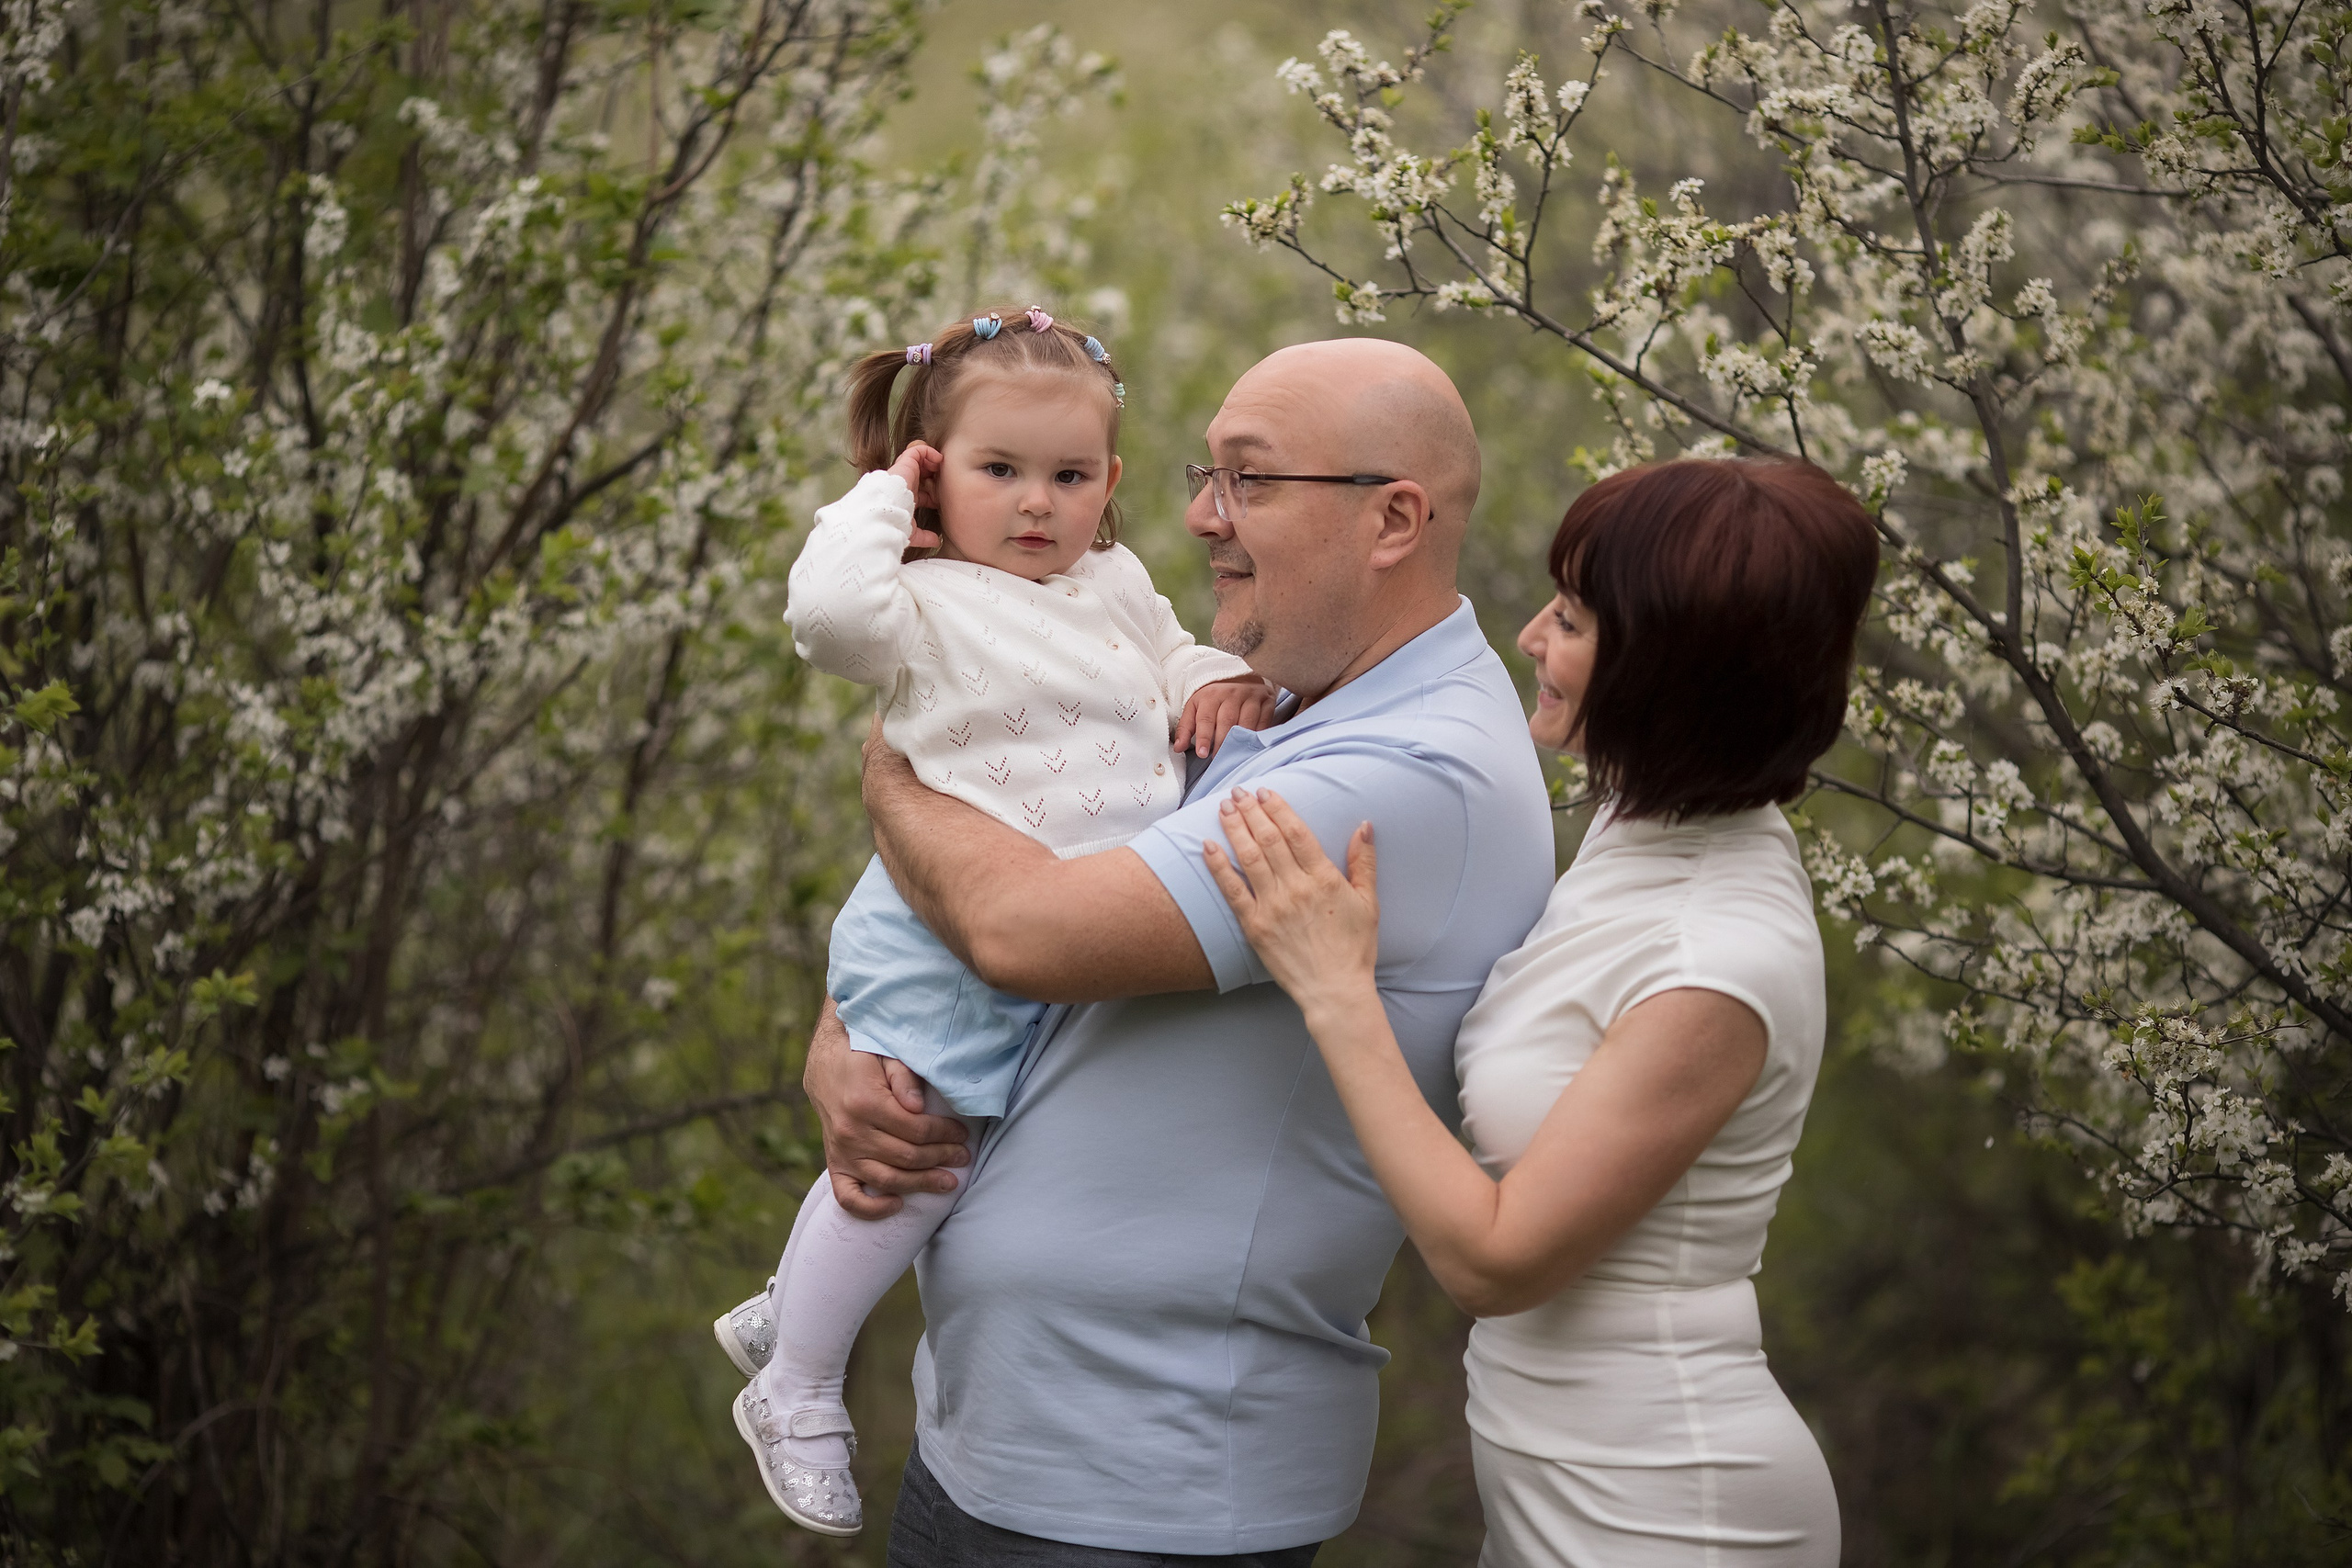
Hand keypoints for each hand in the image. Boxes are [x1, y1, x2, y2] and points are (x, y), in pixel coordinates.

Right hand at [802, 996, 970, 1217]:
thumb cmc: (862, 1057)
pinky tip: (897, 1205)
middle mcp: (851, 1133)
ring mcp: (841, 1152)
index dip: (944, 1134)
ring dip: (921, 1184)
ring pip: (886, 1179)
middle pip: (906, 1157)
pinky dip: (871, 1208)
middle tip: (963, 1157)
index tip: (962, 1134)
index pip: (915, 1129)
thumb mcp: (886, 1055)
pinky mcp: (834, 1163)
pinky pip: (848, 1197)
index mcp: (865, 1104)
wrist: (825, 1065)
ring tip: (948, 1183)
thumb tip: (920, 1107)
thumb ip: (904, 1078)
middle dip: (941, 1158)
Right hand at [887, 440, 944, 549]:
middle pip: (922, 474)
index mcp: (906, 499)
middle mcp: (905, 484)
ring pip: (919, 459)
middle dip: (934, 475)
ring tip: (941, 467)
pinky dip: (929, 452)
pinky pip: (918, 450)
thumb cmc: (893, 523)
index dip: (934, 493)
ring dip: (932, 461)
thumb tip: (936, 541)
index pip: (921, 491)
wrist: (884, 514)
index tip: (941, 500)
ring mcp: (905, 473)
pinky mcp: (905, 464)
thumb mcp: (911, 532)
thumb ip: (924, 536)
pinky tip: (937, 460)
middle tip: (944, 481)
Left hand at [1173, 677, 1279, 758]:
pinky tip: (1250, 746)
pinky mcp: (1266, 701)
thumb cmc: (1214, 699)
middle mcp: (1232, 693)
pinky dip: (1257, 736)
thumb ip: (1186, 727)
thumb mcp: (1195, 707)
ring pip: (1246, 723)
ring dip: (1239, 742)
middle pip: (1226, 722)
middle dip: (1221, 743)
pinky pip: (1263, 722)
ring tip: (1233, 755)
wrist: (1240, 680)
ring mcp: (1251, 696)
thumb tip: (1178, 748)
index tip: (1202, 754)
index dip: (1203, 738)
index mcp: (1211, 695)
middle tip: (1217, 759)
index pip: (1206, 719)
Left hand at [1202, 789, 1379, 1016]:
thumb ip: (1363, 862)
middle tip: (1238, 792)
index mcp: (1324, 879)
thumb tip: (1364, 825)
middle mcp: (1296, 888)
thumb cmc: (1354, 948)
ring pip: (1249, 858)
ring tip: (1223, 808)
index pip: (1296, 833)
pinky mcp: (1255, 927)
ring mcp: (1273, 907)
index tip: (1265, 792)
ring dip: (1235, 829)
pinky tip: (1208, 847)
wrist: (1335, 990)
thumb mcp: (1368, 902)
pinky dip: (1219, 867)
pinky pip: (1233, 891)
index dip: (1278, 808)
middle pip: (1269, 840)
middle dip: (1251, 811)